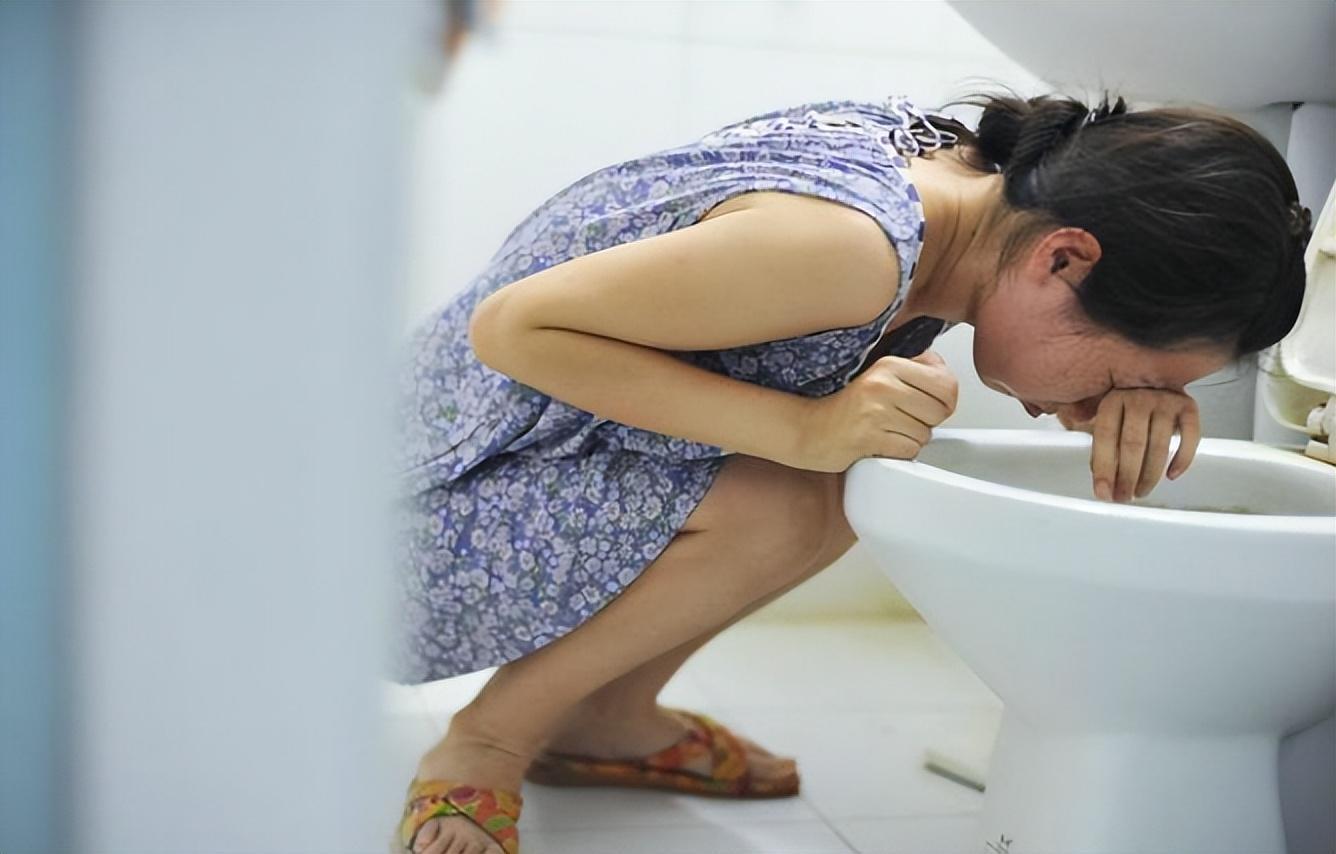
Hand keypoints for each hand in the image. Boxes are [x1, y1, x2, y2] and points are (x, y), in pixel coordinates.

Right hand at [788, 350, 957, 472]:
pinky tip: (882, 443)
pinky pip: (909, 450)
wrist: (809, 428)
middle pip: (939, 411)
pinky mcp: (869, 437)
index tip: (931, 405)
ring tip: (888, 431)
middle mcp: (883, 385)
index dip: (945, 401)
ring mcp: (876, 412)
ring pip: (925, 434)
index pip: (947, 384)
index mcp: (889, 365)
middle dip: (927, 422)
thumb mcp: (878, 375)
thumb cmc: (846, 406)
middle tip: (904, 420)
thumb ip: (915, 369)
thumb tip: (944, 371)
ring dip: (911, 439)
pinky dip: (899, 452)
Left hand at [1075, 388, 1200, 502]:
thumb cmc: (1127, 409)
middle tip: (1124, 497)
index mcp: (1112, 401)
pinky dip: (1182, 459)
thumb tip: (1103, 484)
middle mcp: (1139, 398)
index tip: (1104, 493)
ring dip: (1150, 475)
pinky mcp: (1188, 406)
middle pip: (1133, 444)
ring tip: (1142, 492)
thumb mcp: (1109, 421)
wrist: (1155, 381)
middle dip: (1127, 476)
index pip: (1105, 438)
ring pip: (1159, 445)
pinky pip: (1189, 437)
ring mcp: (1165, 400)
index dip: (1104, 468)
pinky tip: (1171, 475)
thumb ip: (1102, 446)